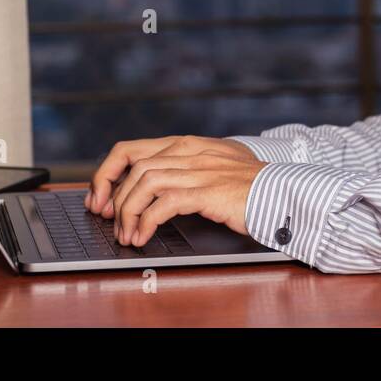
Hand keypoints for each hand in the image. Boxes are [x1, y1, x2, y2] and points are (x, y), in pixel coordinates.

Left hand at [87, 135, 259, 224]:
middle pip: (132, 168)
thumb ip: (181, 169)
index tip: (98, 199)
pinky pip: (164, 204)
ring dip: (128, 213)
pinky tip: (144, 237)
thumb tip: (144, 189)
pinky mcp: (207, 191)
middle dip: (112, 198)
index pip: (128, 149)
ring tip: (128, 236)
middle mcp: (187, 151)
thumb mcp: (210, 166)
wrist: (282, 191)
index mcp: (184, 144)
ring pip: (144, 183)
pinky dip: (146, 222)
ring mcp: (198, 169)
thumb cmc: (248, 185)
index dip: (106, 174)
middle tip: (110, 223)